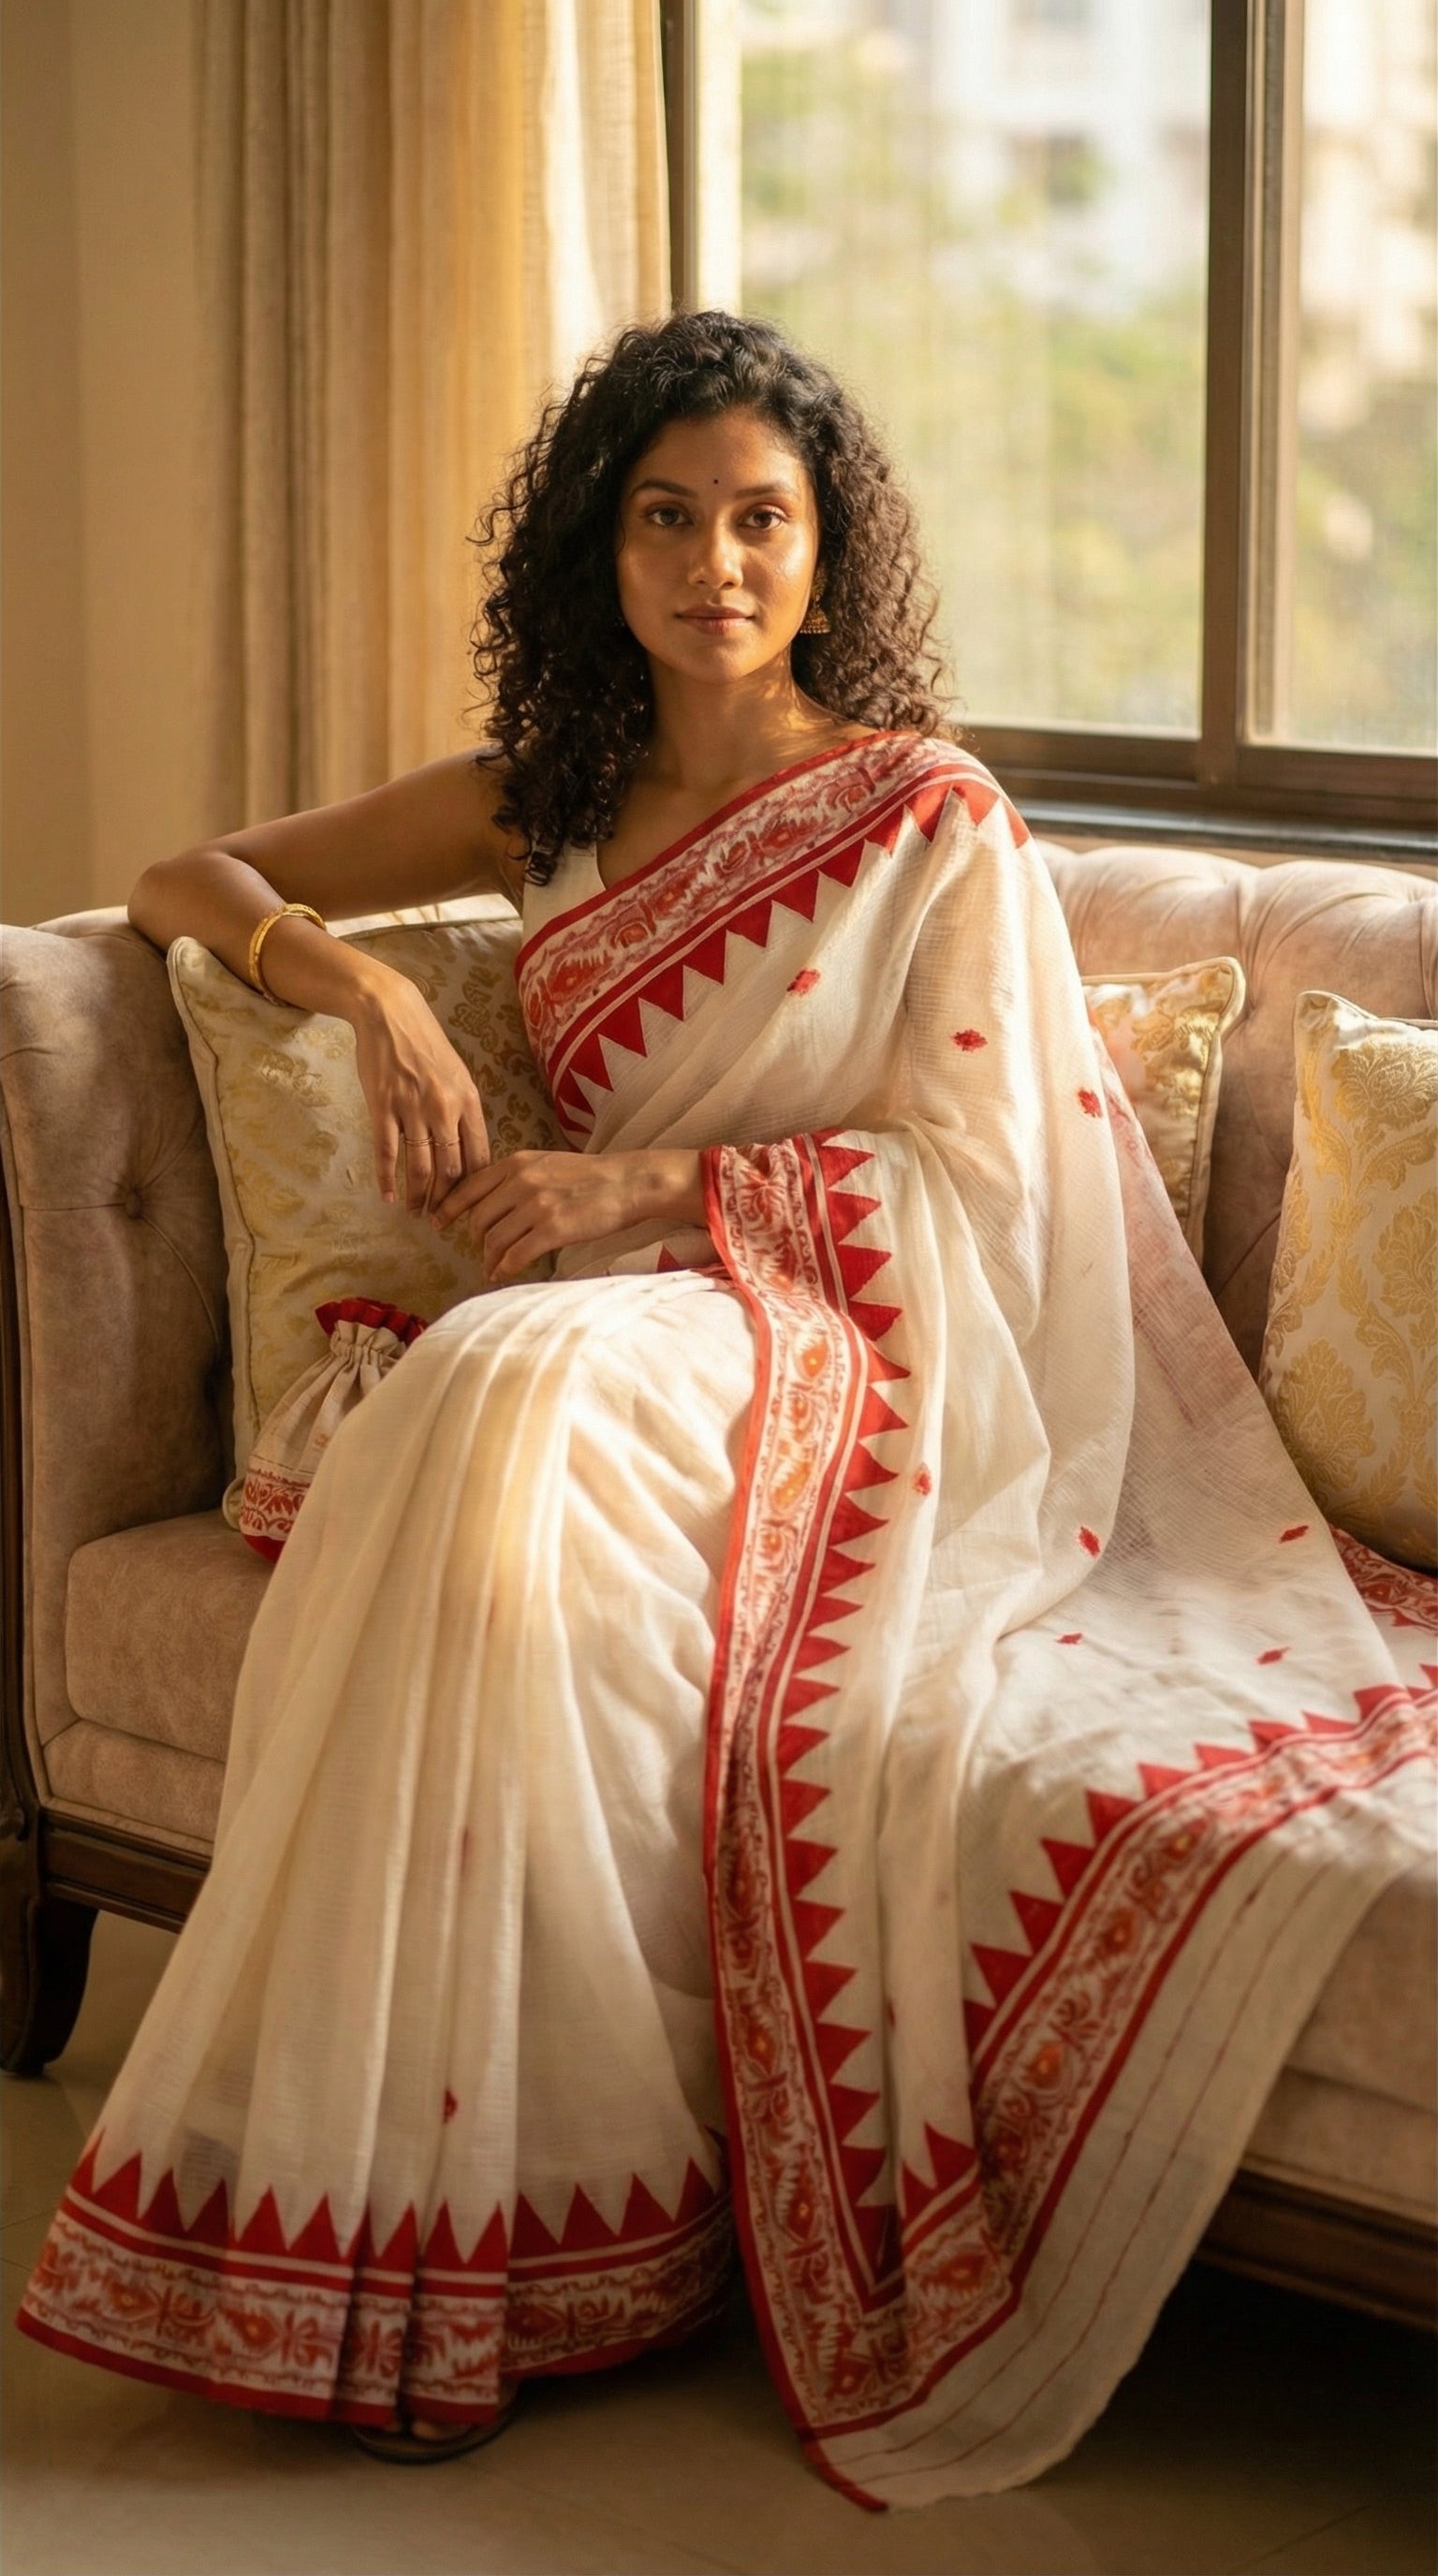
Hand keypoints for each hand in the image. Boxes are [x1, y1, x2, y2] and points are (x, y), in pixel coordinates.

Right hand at [346, 962, 490, 1211]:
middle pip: (451, 1169)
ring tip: (415, 1214)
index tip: (472, 1207)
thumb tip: (469, 1153)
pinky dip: (388, 1180)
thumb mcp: (457, 1076)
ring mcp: (412, 1108)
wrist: (390, 1014)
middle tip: (442, 1221)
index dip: (476, 1188)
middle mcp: (444, 1108)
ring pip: (420, 1167)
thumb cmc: (426, 1046)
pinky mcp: (383, 1107)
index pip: (479, 1157)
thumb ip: (463, 1113)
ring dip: (419, 1197)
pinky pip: (387, 1153)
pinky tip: (389, 1197)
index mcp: (468, 1101)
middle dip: (447, 1201)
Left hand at [433, 1148, 705, 1282]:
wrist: (627, 1182)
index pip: (468, 1187)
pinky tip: (502, 1274)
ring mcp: (536, 1206)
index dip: (448, 1208)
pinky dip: (504, 1268)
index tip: (437, 1222)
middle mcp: (521, 1182)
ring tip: (491, 1267)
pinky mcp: (552, 1230)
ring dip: (489, 1258)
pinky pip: (515, 1255)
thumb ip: (517, 1177)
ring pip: (493, 1239)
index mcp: (516, 1163)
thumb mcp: (546, 1163)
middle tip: (480, 1249)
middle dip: (475, 1239)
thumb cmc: (590, 1175)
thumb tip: (490, 1201)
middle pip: (478, 1218)